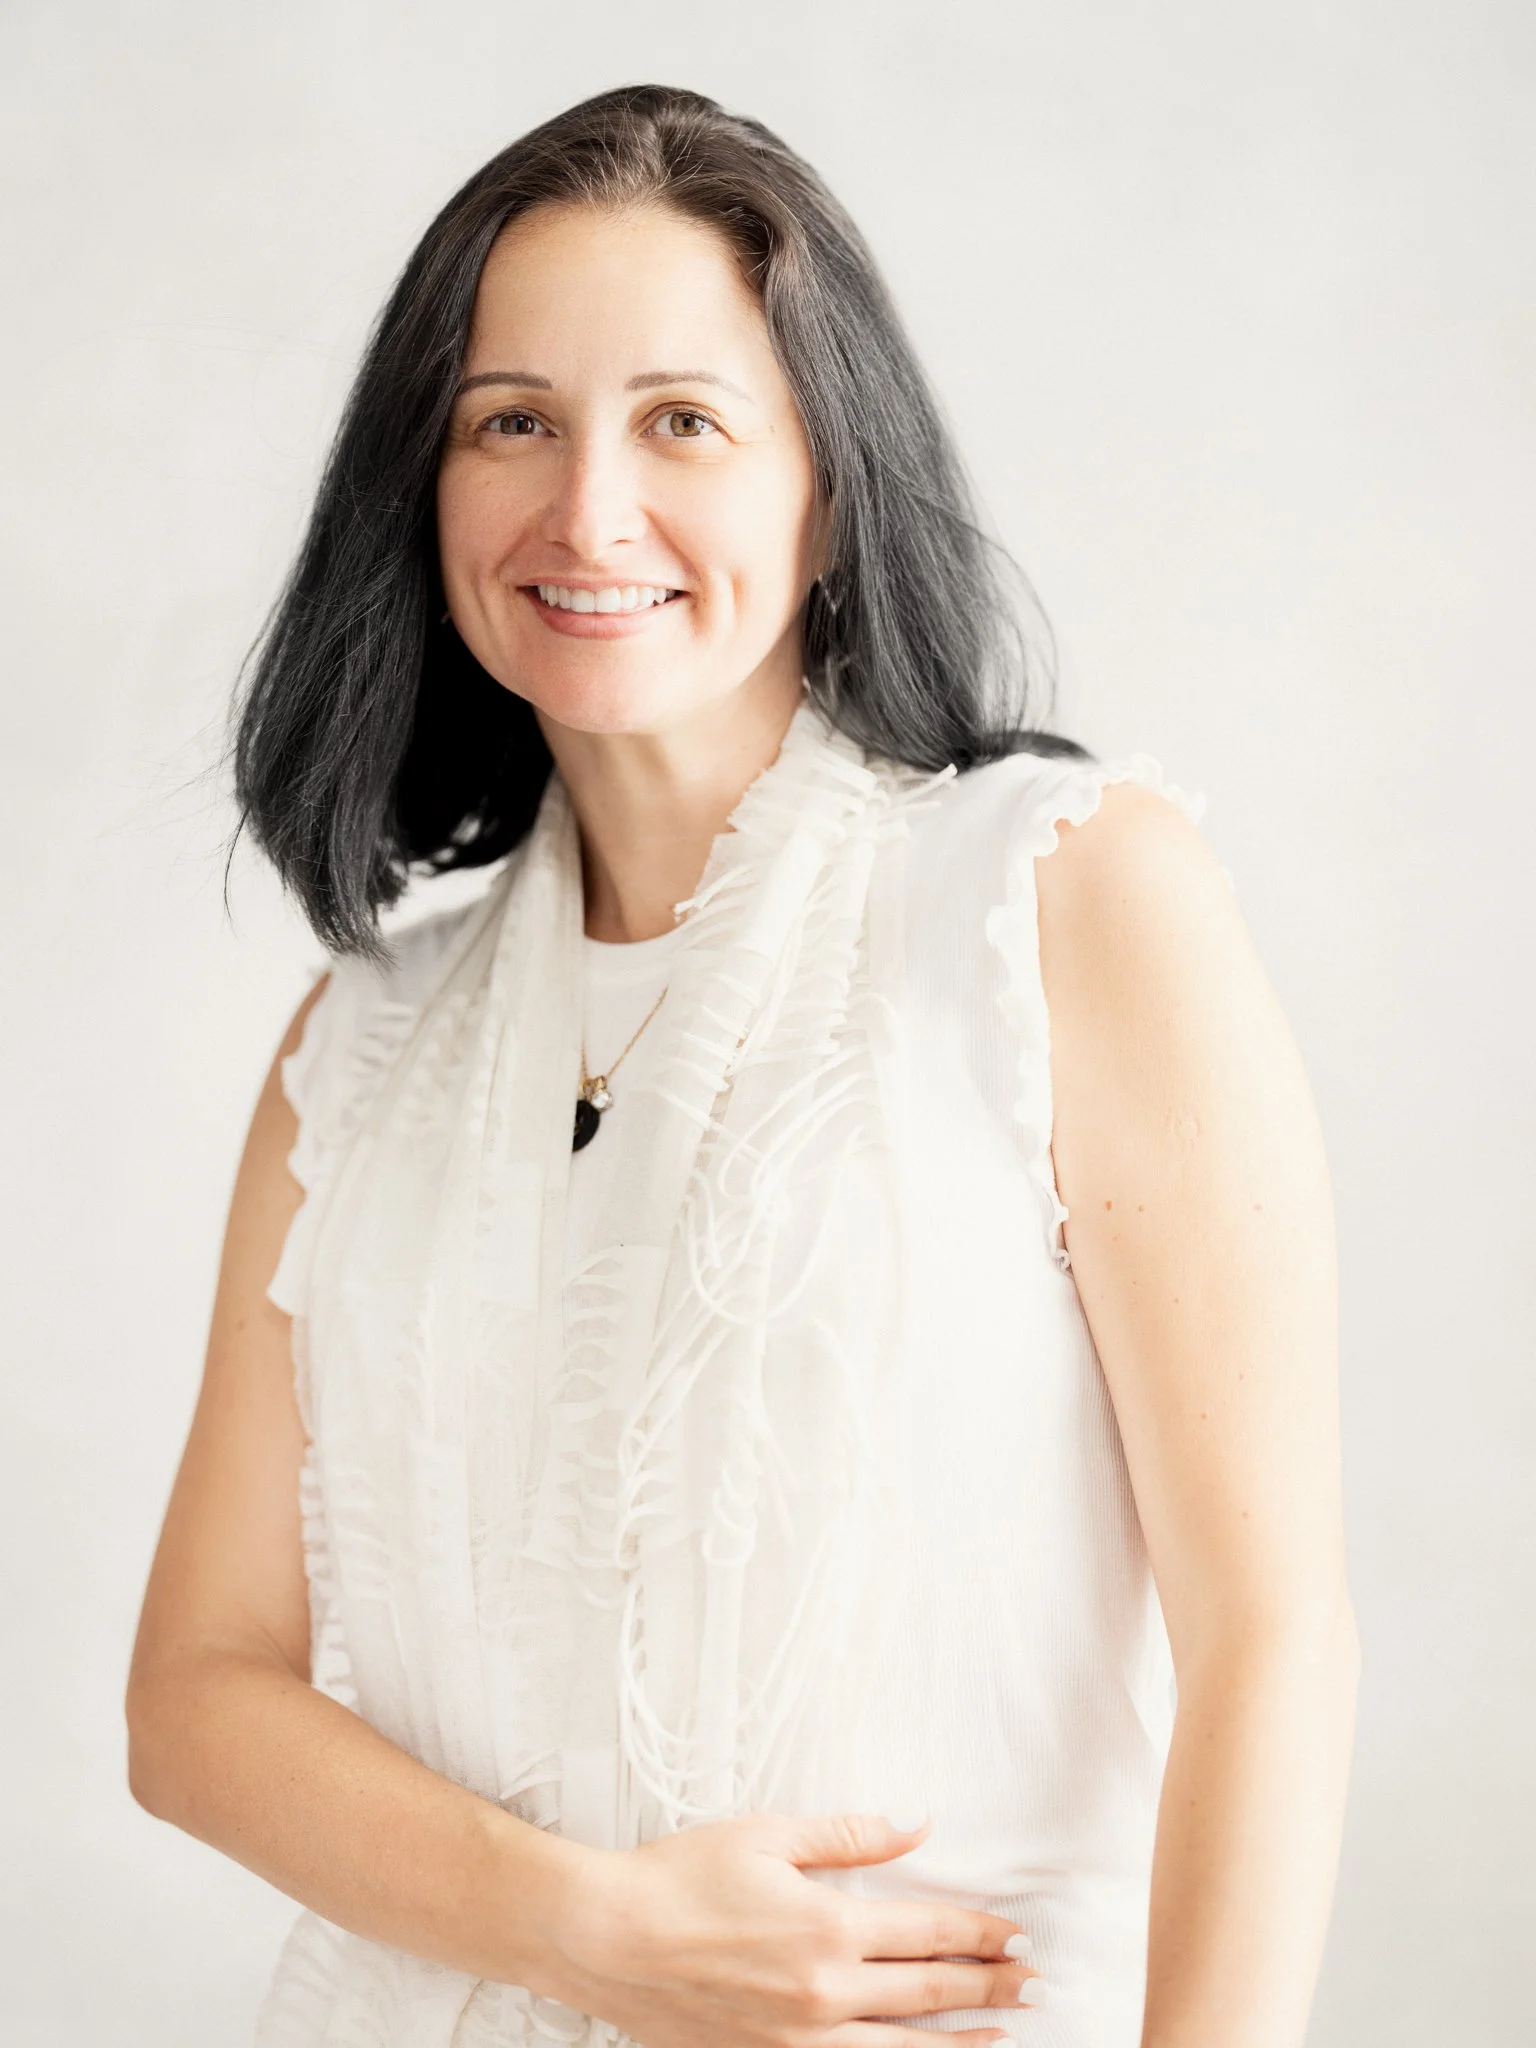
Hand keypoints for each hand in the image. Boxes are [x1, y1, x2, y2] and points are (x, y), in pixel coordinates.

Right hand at [548, 1809, 1039, 2046]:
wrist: (606, 1940)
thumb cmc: (680, 1877)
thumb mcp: (766, 1836)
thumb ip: (849, 1835)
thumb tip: (917, 1826)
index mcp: (827, 1927)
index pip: (929, 1932)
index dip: (981, 1933)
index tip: (1018, 1934)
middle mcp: (824, 1993)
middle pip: (929, 1993)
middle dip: (990, 1986)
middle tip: (1033, 1982)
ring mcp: (798, 2043)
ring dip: (960, 2042)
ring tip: (1003, 2034)